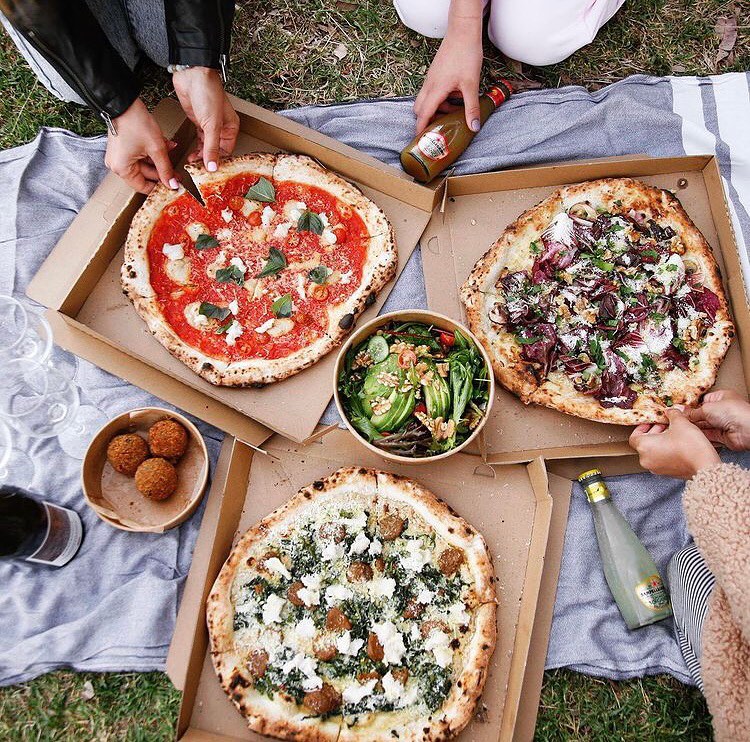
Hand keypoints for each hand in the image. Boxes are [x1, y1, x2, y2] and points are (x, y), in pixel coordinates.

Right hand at [105, 98, 178, 193]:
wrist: (124, 102)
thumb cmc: (134, 123)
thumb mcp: (156, 149)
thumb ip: (166, 169)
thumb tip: (172, 184)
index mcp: (122, 169)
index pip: (143, 187)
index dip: (159, 187)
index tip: (172, 186)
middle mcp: (118, 164)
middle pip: (145, 175)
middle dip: (162, 172)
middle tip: (177, 173)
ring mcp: (120, 155)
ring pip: (145, 164)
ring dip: (159, 159)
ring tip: (171, 154)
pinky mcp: (123, 147)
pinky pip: (140, 154)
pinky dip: (152, 152)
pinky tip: (165, 146)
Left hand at [173, 67, 239, 169]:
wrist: (192, 75)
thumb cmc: (208, 93)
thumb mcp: (211, 124)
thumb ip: (211, 147)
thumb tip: (213, 166)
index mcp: (231, 128)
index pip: (227, 152)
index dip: (219, 162)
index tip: (210, 172)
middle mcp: (222, 128)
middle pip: (217, 150)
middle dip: (208, 160)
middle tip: (199, 170)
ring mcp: (209, 125)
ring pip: (207, 146)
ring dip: (200, 155)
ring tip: (193, 164)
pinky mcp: (197, 122)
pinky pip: (198, 140)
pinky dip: (195, 147)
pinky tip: (191, 153)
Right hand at [413, 2, 483, 132]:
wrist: (463, 31)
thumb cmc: (465, 54)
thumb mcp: (471, 85)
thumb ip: (471, 107)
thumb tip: (473, 126)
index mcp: (435, 90)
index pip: (422, 115)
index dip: (420, 129)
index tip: (421, 141)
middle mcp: (429, 85)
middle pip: (419, 108)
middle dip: (426, 120)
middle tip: (439, 128)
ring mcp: (431, 78)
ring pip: (427, 100)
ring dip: (436, 108)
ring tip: (453, 111)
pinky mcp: (436, 73)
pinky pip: (433, 91)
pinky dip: (440, 98)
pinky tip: (455, 96)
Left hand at [629, 408, 720, 478]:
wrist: (705, 466)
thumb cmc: (690, 446)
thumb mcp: (680, 423)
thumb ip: (672, 414)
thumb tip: (670, 411)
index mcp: (644, 447)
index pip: (634, 436)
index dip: (643, 426)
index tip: (652, 421)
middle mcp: (646, 460)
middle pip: (644, 443)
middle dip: (654, 432)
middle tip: (666, 424)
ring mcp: (656, 468)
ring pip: (653, 451)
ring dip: (661, 441)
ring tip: (674, 433)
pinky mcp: (667, 473)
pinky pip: (661, 459)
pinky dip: (666, 451)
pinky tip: (679, 444)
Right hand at [684, 389, 749, 450]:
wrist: (747, 429)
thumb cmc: (734, 412)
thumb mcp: (706, 408)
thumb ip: (692, 412)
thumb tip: (680, 411)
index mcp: (721, 397)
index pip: (703, 401)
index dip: (691, 405)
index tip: (679, 409)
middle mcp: (723, 410)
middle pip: (702, 414)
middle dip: (691, 417)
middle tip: (678, 419)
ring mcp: (723, 423)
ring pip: (704, 425)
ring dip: (694, 427)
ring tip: (682, 427)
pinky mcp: (722, 436)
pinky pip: (708, 435)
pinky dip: (700, 435)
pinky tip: (691, 435)